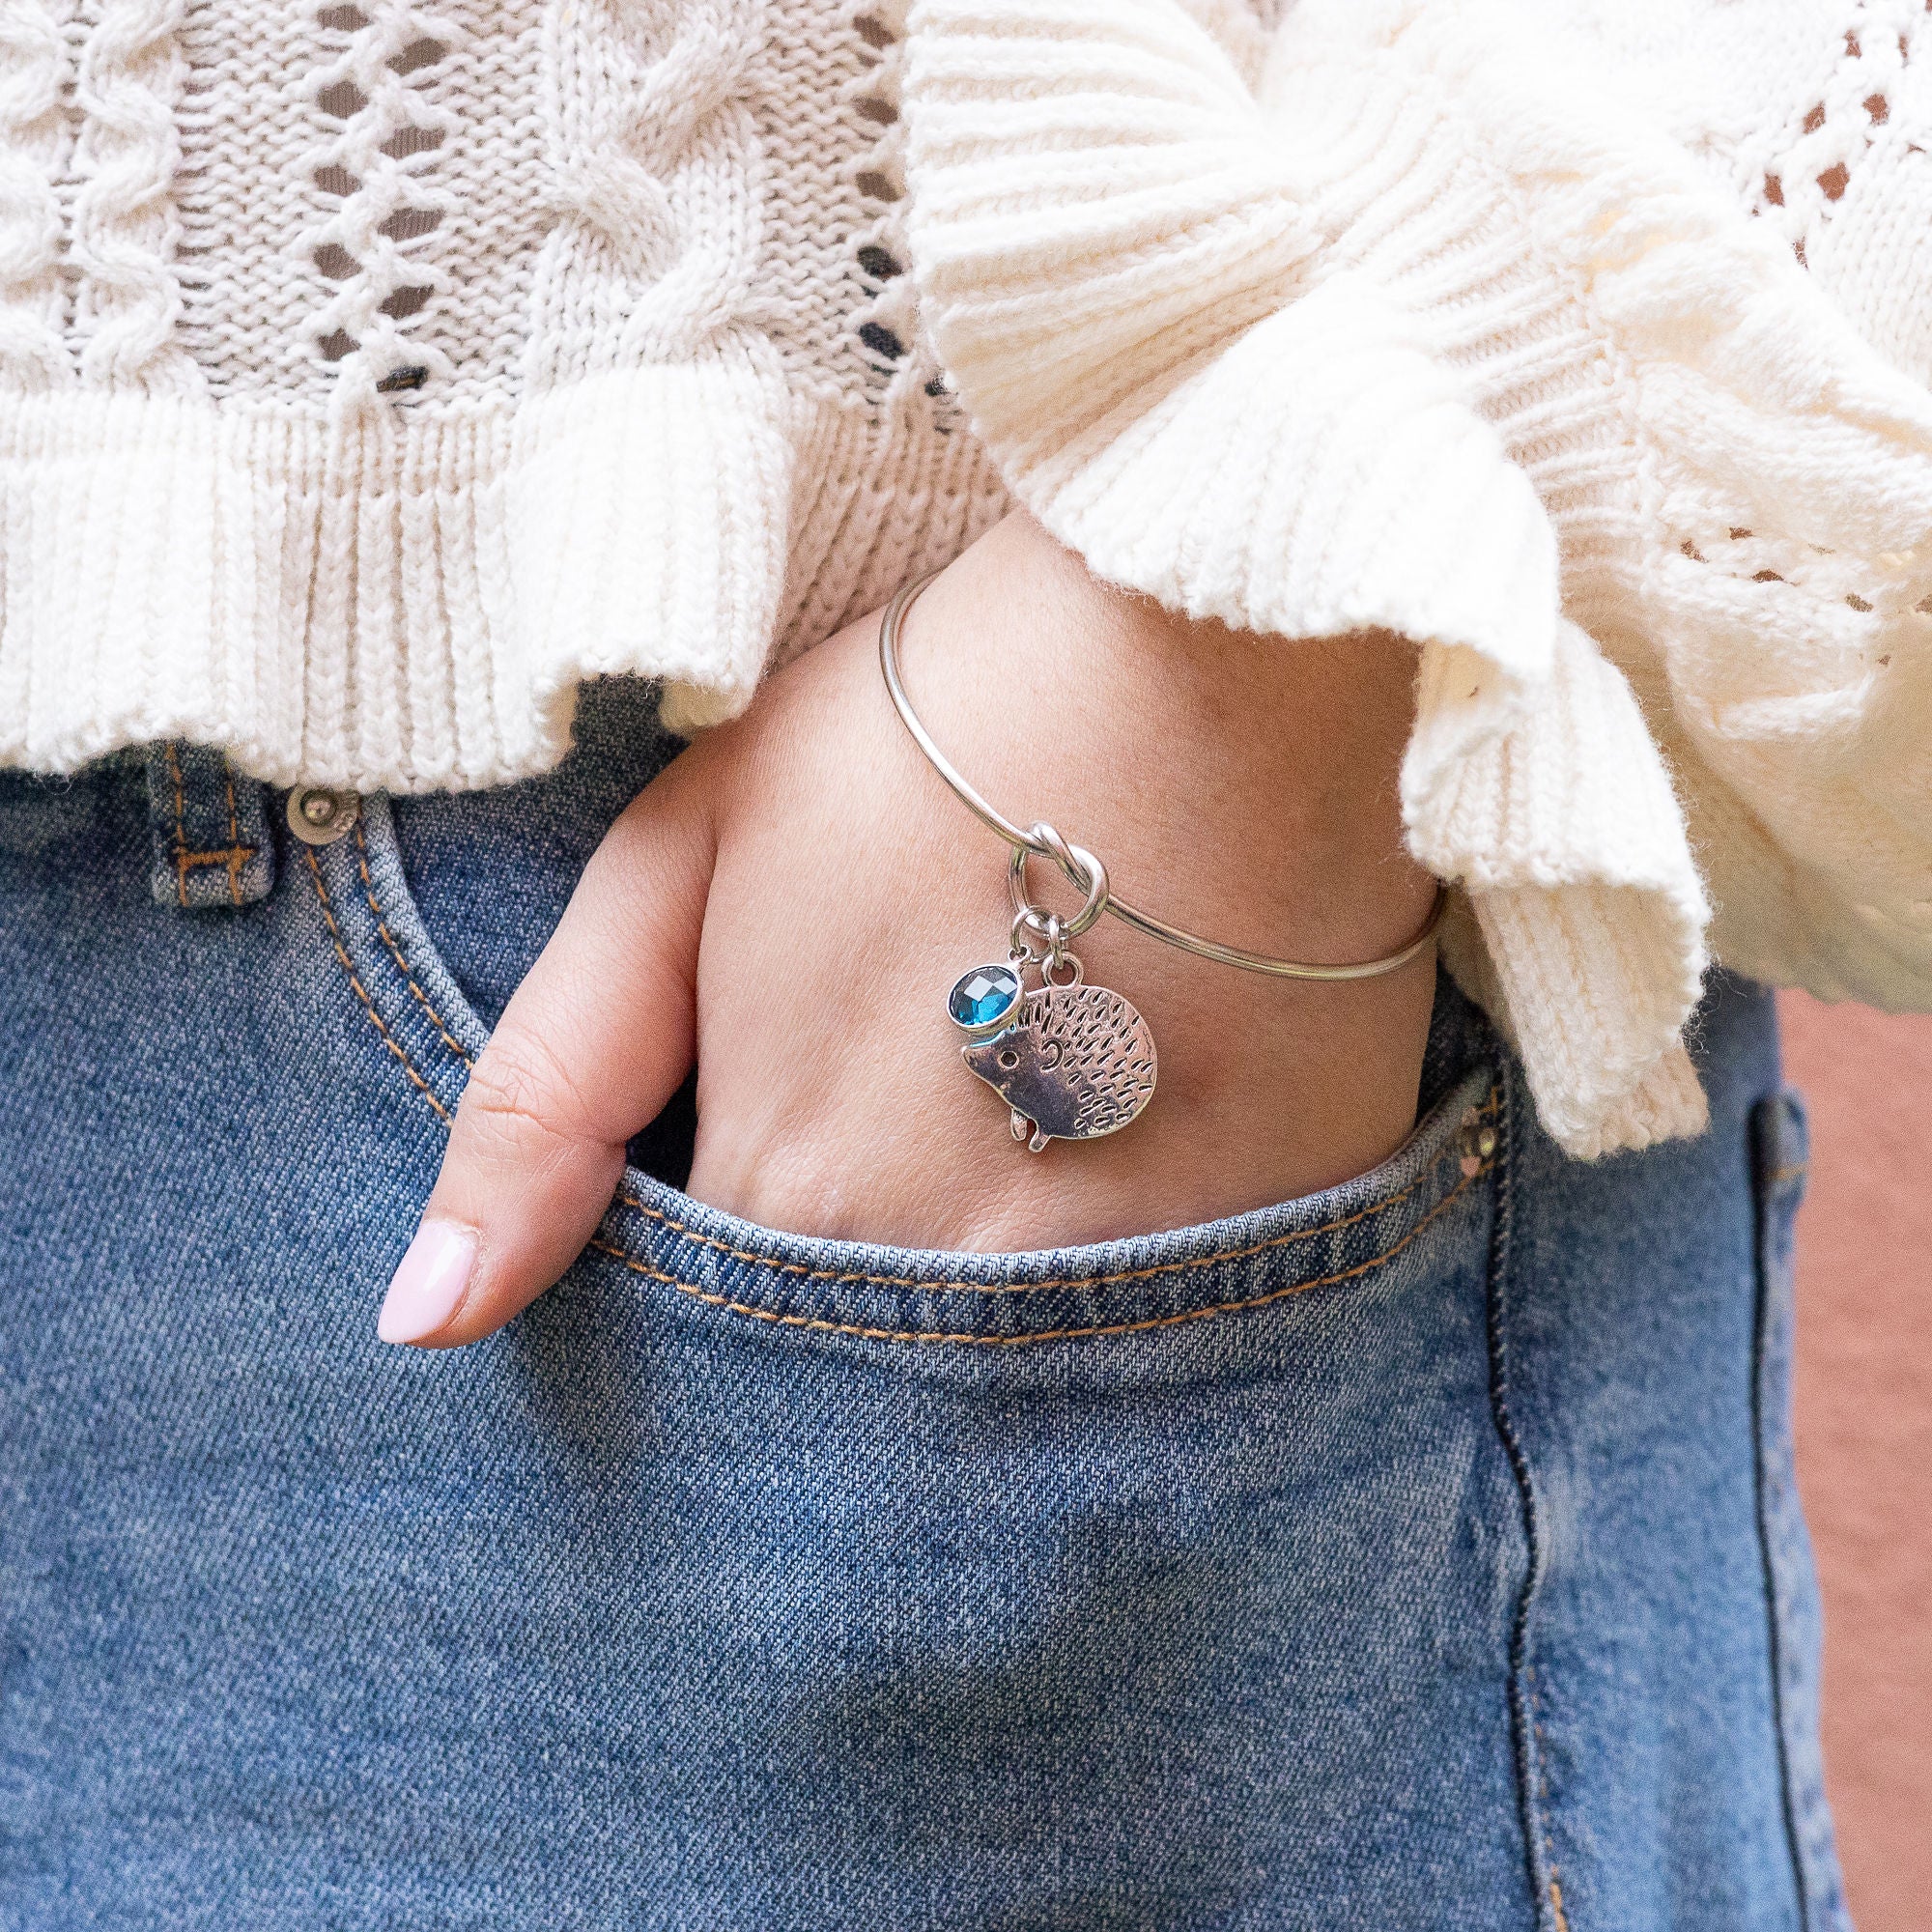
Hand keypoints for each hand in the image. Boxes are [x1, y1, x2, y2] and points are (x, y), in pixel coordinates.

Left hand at [377, 514, 1439, 1346]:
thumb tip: (426, 1322)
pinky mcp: (1283, 1238)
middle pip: (875, 1401)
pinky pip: (1181, 1326)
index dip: (733, 1293)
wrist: (1200, 658)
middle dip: (867, 1325)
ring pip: (1028, 1383)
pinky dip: (1144, 1269)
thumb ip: (542, 1104)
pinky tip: (1147, 1136)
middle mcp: (961, 1282)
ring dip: (1006, 1302)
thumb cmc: (914, 741)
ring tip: (1030, 1141)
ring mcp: (1141, 1275)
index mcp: (794, 1198)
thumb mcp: (672, 872)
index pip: (719, 1362)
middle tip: (918, 1152)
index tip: (781, 1182)